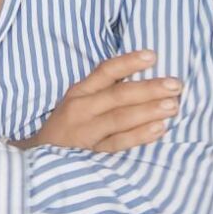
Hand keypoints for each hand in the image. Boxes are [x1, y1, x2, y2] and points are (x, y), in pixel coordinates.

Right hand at [15, 51, 181, 152]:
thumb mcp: (80, 101)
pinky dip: (138, 136)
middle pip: (117, 95)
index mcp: (80, 91)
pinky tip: (158, 129)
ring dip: (148, 111)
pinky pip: (117, 143)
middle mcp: (81, 108)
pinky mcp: (90, 154)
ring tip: (173, 106)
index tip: (153, 55)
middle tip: (175, 84)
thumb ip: (105, 90)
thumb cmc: (69, 124)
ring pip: (119, 118)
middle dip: (148, 88)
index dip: (128, 62)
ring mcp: (85, 131)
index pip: (105, 71)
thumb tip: (144, 77)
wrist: (36, 157)